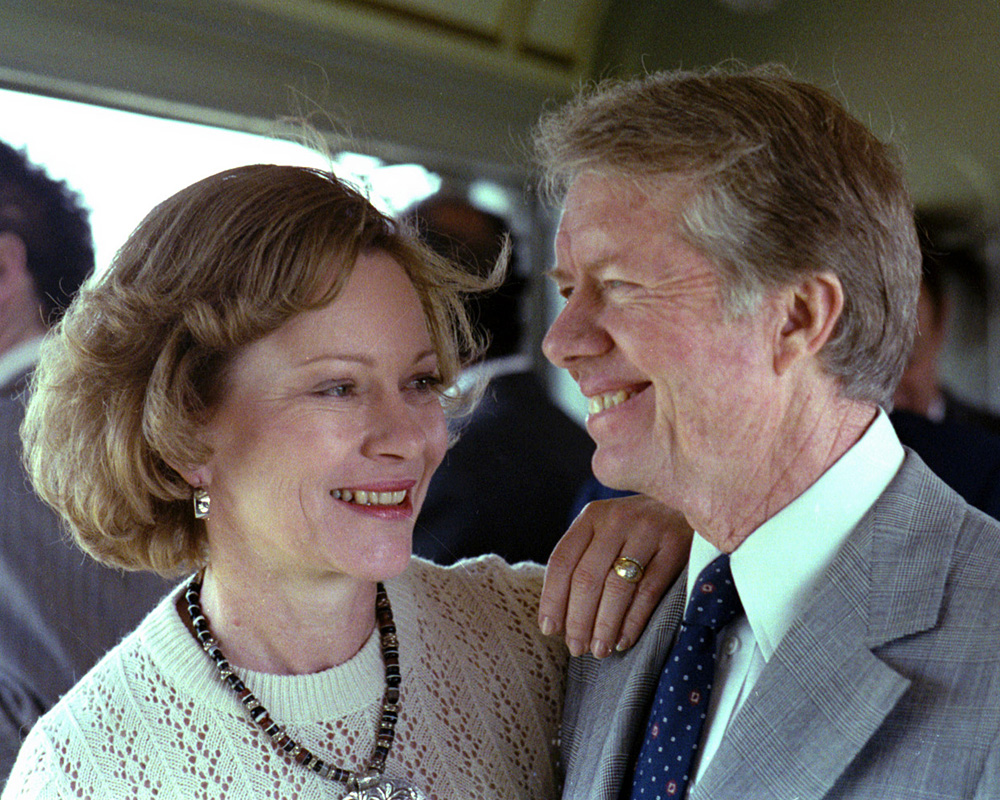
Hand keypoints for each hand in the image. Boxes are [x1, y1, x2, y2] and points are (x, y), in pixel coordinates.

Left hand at [538, 494, 691, 658]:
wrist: (691, 500)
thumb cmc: (638, 528)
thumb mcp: (607, 529)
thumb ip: (584, 558)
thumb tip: (560, 616)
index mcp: (592, 516)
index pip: (562, 561)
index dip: (553, 599)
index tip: (549, 629)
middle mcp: (616, 520)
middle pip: (587, 577)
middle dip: (578, 619)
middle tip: (576, 648)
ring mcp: (647, 531)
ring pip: (617, 587)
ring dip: (605, 625)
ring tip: (599, 650)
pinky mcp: (675, 545)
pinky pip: (649, 591)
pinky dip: (633, 620)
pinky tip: (624, 640)